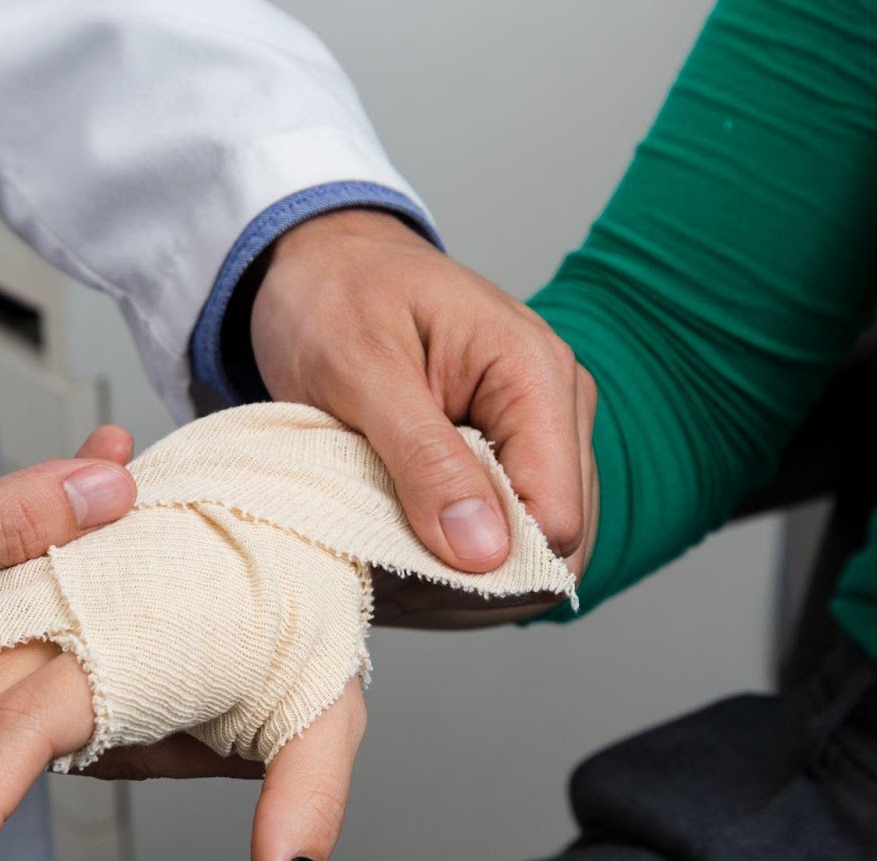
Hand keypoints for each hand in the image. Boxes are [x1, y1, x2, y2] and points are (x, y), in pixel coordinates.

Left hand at [251, 209, 597, 590]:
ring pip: (530, 560)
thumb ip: (424, 459)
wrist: (320, 260)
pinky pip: (502, 544)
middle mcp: (556, 407)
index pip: (555, 518)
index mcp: (534, 373)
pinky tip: (390, 554)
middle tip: (377, 569)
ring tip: (375, 558)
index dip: (486, 565)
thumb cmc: (334, 297)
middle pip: (554, 551)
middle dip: (468, 583)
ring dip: (454, 582)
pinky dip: (446, 567)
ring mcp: (539, 437)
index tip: (398, 565)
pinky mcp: (508, 459)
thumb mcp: (360, 371)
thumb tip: (484, 553)